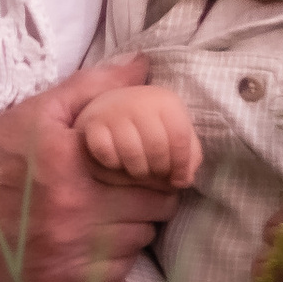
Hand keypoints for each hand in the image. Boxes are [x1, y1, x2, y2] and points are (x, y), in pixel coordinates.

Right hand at [0, 58, 179, 281]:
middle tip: (134, 182)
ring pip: (141, 239)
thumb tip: (144, 67)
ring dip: (137, 223)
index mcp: (74, 163)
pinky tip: (96, 234)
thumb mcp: (38, 110)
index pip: (154, 169)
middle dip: (153, 192)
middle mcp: (77, 211)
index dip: (159, 162)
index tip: (148, 157)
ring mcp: (71, 251)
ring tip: (114, 207)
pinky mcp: (64, 280)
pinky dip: (116, 253)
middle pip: (157, 208)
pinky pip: (118, 269)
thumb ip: (95, 86)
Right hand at [80, 83, 201, 189]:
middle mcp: (140, 101)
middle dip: (159, 169)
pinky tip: (118, 161)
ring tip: (139, 170)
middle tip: (156, 174)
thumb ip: (189, 155)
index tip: (179, 180)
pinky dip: (113, 164)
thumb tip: (184, 179)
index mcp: (166, 101)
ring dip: (138, 171)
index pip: (180, 137)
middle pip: (156, 147)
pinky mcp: (93, 124)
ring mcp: (114, 111)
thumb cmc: (150, 127)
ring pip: (131, 152)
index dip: (182, 164)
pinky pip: (105, 154)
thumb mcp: (174, 133)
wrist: (111, 107)